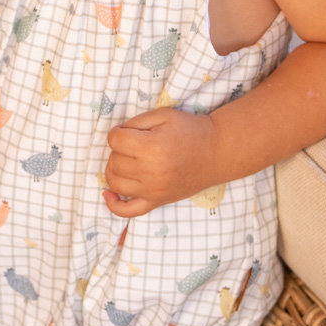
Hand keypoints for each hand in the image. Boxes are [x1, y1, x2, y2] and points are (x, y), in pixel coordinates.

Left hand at [103, 108, 219, 217]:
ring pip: (115, 182)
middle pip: (114, 161)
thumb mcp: (163, 114)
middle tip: (134, 145)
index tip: (128, 132)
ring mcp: (153, 190)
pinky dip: (114, 204)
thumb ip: (136, 122)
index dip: (118, 133)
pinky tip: (108, 194)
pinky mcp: (157, 201)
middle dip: (119, 150)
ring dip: (115, 170)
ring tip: (126, 162)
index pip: (114, 140)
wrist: (217, 152)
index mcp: (151, 147)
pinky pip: (128, 211)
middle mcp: (150, 171)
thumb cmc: (191, 130)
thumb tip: (115, 136)